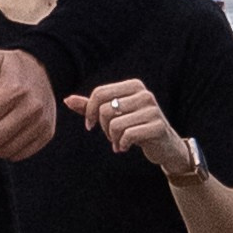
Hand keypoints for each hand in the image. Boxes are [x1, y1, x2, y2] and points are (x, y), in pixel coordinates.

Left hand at [0, 25, 55, 160]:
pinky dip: (11, 146)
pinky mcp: (46, 134)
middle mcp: (31, 107)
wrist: (43, 73)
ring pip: (3, 151)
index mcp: (14, 89)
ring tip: (4, 119)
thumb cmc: (10, 70)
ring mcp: (41, 122)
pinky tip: (13, 129)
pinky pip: (18, 155)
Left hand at [63, 78, 192, 176]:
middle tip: (110, 136)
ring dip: (112, 138)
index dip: (89, 111)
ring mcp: (153, 109)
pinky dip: (122, 145)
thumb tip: (67, 100)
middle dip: (103, 128)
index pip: (99, 93)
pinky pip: (128, 135)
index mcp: (133, 85)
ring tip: (118, 142)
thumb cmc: (136, 127)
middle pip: (105, 110)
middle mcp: (144, 94)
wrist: (165, 146)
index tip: (90, 125)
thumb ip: (91, 106)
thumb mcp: (114, 115)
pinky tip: (125, 147)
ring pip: (115, 124)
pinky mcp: (158, 126)